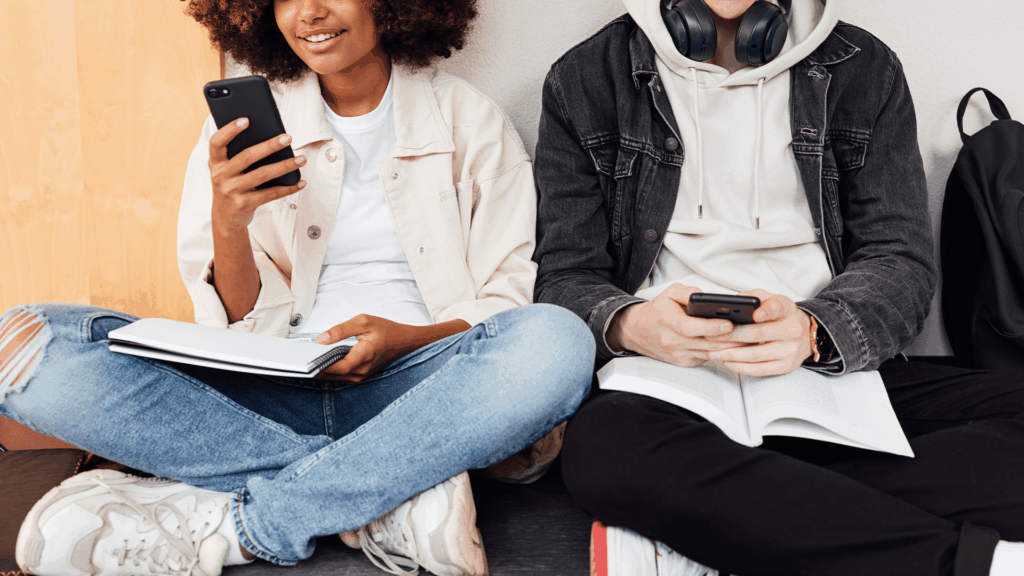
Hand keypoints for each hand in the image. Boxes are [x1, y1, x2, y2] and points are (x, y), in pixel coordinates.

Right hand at [208, 118, 306, 232]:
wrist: (225, 218)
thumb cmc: (231, 187)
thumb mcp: (227, 170)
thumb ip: (239, 155)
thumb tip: (269, 138)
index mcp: (216, 162)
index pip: (217, 142)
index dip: (230, 130)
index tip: (246, 120)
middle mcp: (220, 176)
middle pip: (247, 156)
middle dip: (270, 146)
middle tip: (288, 138)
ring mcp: (232, 190)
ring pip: (262, 174)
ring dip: (285, 165)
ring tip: (301, 159)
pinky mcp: (244, 204)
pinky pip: (270, 194)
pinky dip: (288, 188)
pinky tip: (300, 182)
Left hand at [314, 315, 470, 383]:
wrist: (405, 342)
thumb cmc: (387, 330)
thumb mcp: (363, 321)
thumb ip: (341, 330)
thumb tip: (320, 339)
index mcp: (362, 357)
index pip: (334, 367)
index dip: (316, 365)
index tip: (300, 360)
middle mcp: (361, 371)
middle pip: (331, 374)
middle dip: (314, 367)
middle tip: (296, 359)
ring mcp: (361, 376)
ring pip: (334, 377)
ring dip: (320, 370)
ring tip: (303, 360)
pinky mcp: (360, 376)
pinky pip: (340, 376)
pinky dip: (329, 370)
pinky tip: (318, 361)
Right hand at [607, 284, 744, 366]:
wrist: (639, 332)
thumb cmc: (659, 310)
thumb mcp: (669, 293)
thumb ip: (688, 292)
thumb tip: (708, 298)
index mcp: (668, 322)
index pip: (692, 328)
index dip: (712, 327)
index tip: (730, 323)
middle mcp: (672, 342)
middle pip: (706, 343)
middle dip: (731, 339)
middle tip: (751, 332)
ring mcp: (679, 355)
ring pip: (710, 353)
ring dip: (731, 348)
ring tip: (751, 339)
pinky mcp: (685, 362)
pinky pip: (707, 358)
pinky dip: (723, 352)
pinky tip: (738, 346)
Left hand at [705, 289, 812, 376]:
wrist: (803, 333)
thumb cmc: (778, 315)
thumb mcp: (769, 299)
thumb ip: (752, 298)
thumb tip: (730, 303)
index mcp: (787, 309)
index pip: (777, 308)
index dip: (765, 312)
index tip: (754, 315)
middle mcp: (792, 329)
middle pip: (757, 334)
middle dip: (730, 336)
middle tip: (710, 337)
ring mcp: (790, 350)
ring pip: (755, 354)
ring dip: (730, 354)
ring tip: (712, 352)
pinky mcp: (786, 365)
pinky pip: (760, 369)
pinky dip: (740, 366)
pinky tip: (727, 361)